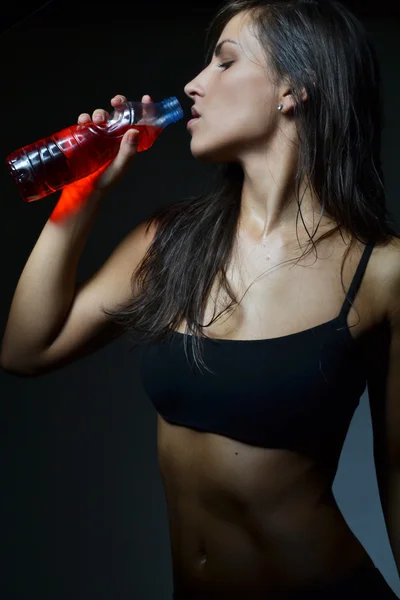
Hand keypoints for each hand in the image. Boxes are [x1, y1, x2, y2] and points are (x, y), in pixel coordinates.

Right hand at [50, 94, 152, 221]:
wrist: (83, 192)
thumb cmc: (104, 183)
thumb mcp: (119, 168)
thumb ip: (128, 152)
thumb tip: (134, 131)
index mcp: (128, 144)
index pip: (140, 124)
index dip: (145, 111)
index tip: (147, 99)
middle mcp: (115, 138)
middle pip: (120, 114)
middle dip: (119, 104)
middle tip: (116, 102)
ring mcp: (99, 137)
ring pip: (102, 116)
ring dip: (100, 112)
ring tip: (98, 119)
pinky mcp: (84, 138)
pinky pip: (85, 123)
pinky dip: (84, 119)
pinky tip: (83, 122)